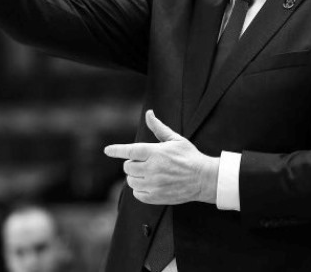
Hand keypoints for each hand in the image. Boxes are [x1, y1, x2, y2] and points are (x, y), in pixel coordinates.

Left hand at [104, 110, 218, 204]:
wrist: (204, 178)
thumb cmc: (189, 156)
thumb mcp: (175, 139)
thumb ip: (159, 128)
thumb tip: (149, 113)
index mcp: (156, 152)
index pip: (130, 150)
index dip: (117, 150)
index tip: (107, 150)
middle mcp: (153, 168)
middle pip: (128, 167)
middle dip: (132, 164)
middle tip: (144, 163)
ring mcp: (154, 184)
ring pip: (131, 181)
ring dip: (135, 177)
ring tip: (148, 174)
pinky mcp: (156, 197)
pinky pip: (137, 194)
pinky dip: (140, 190)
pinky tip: (150, 184)